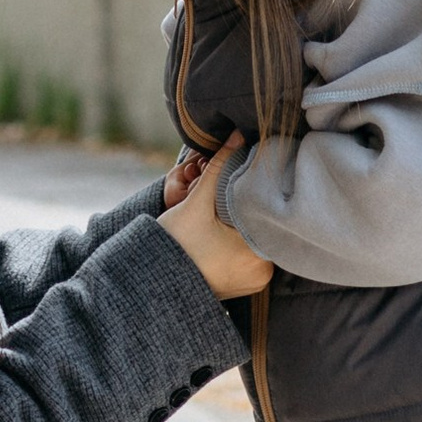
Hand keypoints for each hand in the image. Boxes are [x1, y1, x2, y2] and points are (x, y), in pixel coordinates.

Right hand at [162, 142, 272, 298]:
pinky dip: (240, 242)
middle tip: (229, 201)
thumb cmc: (174, 244)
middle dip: (249, 211)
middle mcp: (262, 275)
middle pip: (263, 228)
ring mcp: (253, 282)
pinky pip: (249, 255)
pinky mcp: (242, 285)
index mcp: (257, 257)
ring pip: (256, 240)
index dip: (261, 197)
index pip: (270, 217)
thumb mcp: (196, 202)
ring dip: (245, 226)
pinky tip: (225, 232)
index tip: (251, 183)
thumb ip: (219, 167)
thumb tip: (238, 135)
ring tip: (225, 218)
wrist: (150, 279)